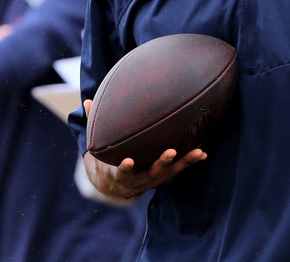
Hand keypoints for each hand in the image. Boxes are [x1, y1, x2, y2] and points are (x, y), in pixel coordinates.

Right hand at [81, 99, 207, 200]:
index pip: (122, 172)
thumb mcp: (98, 149)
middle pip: (151, 173)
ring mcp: (154, 178)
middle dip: (161, 163)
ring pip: (170, 172)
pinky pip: (179, 169)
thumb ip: (94, 126)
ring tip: (197, 152)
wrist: (116, 187)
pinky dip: (190, 161)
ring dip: (183, 162)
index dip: (125, 168)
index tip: (128, 161)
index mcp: (120, 174)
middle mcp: (139, 179)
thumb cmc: (107, 160)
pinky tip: (203, 153)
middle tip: (170, 152)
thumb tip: (87, 102)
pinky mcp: (164, 175)